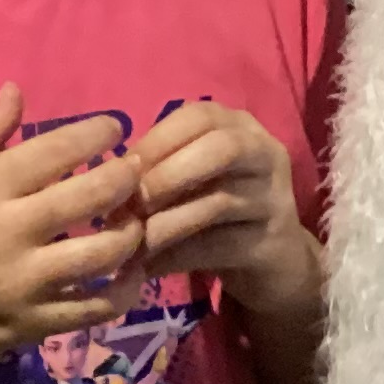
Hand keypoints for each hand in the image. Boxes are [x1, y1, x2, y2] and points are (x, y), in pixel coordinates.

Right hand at [0, 85, 146, 383]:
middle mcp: (7, 232)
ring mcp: (22, 284)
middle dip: (126, 176)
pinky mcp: (30, 327)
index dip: (98, 134)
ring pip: (104, 254)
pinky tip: (128, 274)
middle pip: (92, 195)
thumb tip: (16, 90)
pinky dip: (122, 291)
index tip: (114, 127)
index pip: (57, 149)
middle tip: (133, 169)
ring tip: (134, 218)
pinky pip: (93, 309)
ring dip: (132, 231)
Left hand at [129, 101, 321, 324]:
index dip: (157, 140)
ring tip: (130, 242)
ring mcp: (275, 200)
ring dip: (165, 222)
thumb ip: (162, 169)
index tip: (121, 170)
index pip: (200, 116)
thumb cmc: (222, 212)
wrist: (275, 265)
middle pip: (221, 149)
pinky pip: (219, 246)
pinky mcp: (272, 244)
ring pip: (218, 202)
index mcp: (241, 128)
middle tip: (132, 204)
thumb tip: (107, 179)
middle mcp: (266, 154)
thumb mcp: (195, 180)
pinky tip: (148, 267)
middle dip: (168, 174)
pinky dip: (177, 256)